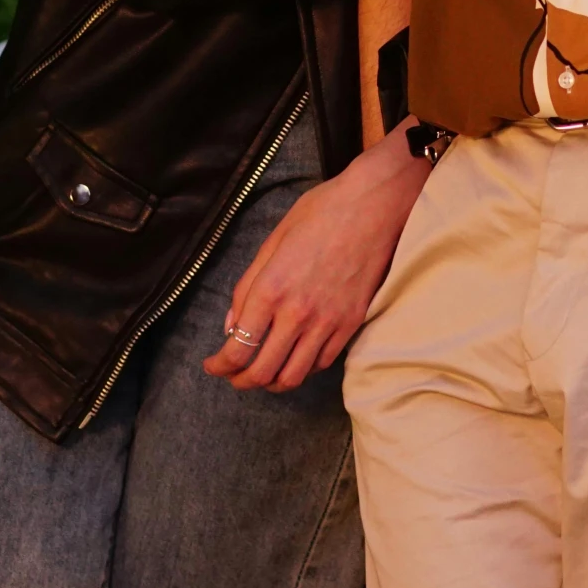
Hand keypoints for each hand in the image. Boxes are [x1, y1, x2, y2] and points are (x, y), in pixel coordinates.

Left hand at [202, 128, 427, 390]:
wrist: (374, 204)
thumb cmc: (322, 212)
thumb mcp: (273, 241)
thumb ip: (247, 287)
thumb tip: (232, 325)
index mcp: (271, 288)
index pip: (238, 349)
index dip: (220, 366)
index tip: (213, 365)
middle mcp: (298, 312)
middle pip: (262, 372)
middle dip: (241, 381)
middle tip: (233, 375)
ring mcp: (328, 321)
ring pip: (294, 376)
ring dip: (272, 383)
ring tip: (263, 373)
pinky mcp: (352, 322)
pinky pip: (322, 362)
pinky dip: (304, 368)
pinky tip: (295, 356)